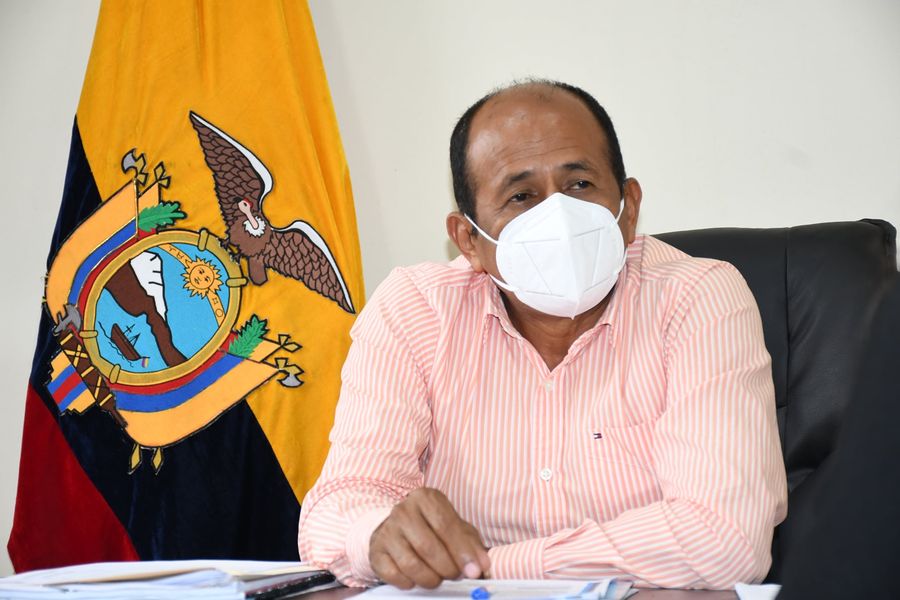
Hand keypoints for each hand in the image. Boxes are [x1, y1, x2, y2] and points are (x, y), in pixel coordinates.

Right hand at [369, 487, 490, 588]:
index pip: (446, 525)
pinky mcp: (376, 550)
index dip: (462, 551)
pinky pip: (393, 574)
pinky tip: (416, 578)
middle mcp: (403, 510)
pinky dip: (408, 582)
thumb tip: (481, 567)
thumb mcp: (456, 528)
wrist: (398, 528)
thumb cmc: (432, 528)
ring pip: (410, 563)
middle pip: (428, 546)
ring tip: (437, 578)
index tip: (473, 570)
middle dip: (447, 567)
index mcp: (426, 498)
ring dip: (429, 578)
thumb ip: (471, 545)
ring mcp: (387, 530)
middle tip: (455, 575)